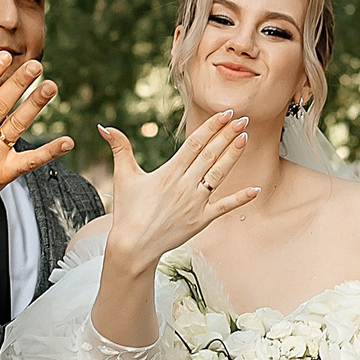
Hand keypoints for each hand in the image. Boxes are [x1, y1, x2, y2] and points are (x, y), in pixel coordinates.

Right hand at [97, 113, 260, 272]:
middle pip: (210, 155)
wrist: (133, 246)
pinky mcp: (201, 220)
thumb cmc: (128, 211)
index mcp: (169, 172)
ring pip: (219, 175)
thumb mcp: (123, 177)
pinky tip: (256, 190)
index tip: (226, 113)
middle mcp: (185, 185)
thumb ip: (119, 148)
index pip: (195, 143)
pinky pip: (224, 207)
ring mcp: (195, 203)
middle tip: (243, 119)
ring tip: (245, 139)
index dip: (211, 127)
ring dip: (233, 156)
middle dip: (227, 135)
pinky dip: (240, 198)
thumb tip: (104, 127)